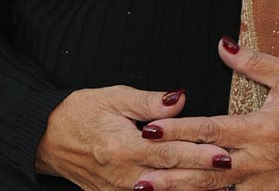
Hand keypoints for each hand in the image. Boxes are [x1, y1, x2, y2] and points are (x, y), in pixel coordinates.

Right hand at [35, 84, 228, 190]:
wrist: (48, 137)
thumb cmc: (81, 111)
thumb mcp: (113, 97)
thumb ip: (148, 102)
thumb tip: (180, 99)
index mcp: (121, 146)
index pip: (167, 150)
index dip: (196, 152)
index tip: (222, 151)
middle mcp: (121, 174)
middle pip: (170, 175)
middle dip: (202, 173)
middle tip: (231, 168)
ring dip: (190, 187)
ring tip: (220, 182)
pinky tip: (189, 190)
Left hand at [134, 38, 278, 190]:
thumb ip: (252, 62)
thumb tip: (222, 45)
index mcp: (261, 129)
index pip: (210, 130)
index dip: (178, 131)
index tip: (150, 130)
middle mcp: (261, 162)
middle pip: (206, 172)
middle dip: (170, 176)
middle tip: (139, 179)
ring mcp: (268, 185)